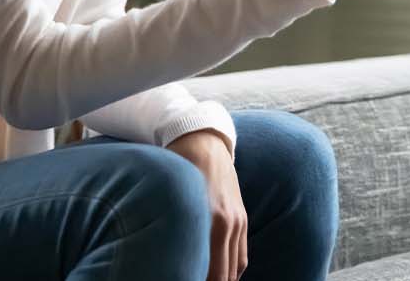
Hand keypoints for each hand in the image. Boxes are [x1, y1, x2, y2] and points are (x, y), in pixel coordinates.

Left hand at [166, 130, 246, 280]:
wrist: (202, 141)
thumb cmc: (177, 169)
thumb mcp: (168, 201)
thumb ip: (173, 236)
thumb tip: (167, 262)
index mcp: (211, 222)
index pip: (210, 274)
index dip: (196, 280)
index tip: (183, 279)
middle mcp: (228, 225)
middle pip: (222, 277)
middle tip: (189, 280)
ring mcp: (238, 221)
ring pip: (234, 271)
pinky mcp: (242, 218)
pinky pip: (241, 258)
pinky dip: (231, 272)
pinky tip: (219, 277)